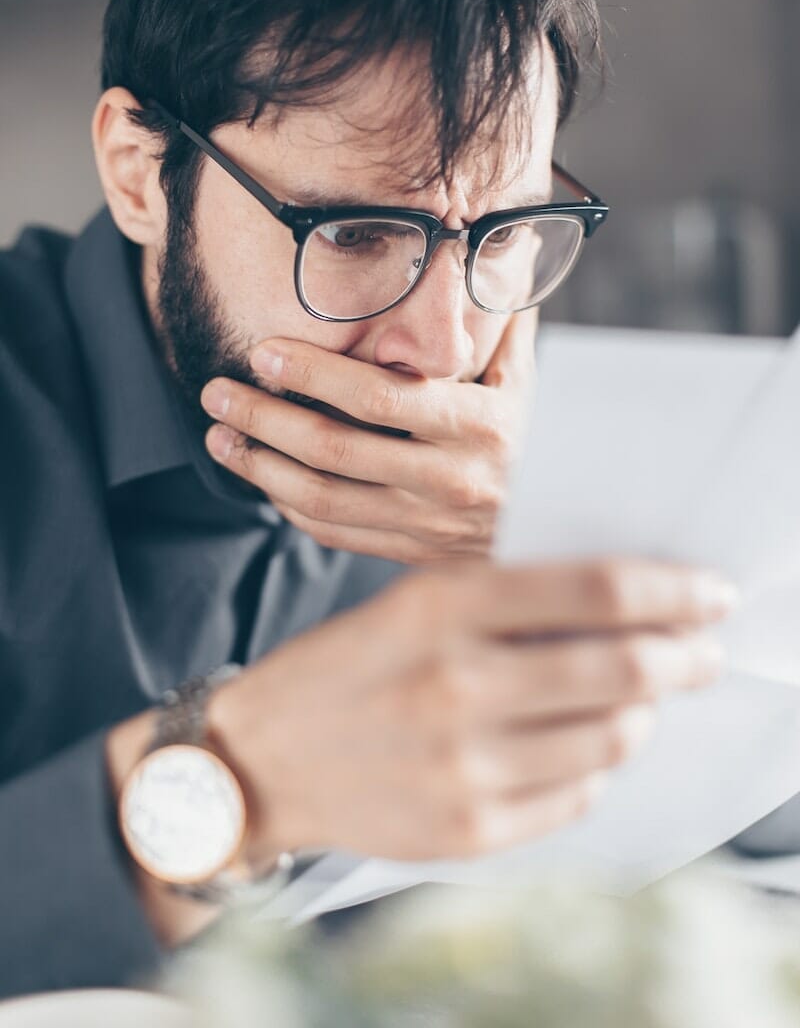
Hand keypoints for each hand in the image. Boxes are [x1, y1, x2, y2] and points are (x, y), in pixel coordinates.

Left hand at [200, 311, 535, 563]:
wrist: (563, 538)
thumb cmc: (537, 449)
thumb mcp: (528, 388)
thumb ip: (502, 331)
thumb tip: (505, 253)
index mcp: (476, 429)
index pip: (379, 398)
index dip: (314, 374)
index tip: (264, 352)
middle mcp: (446, 481)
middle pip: (334, 449)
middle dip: (264, 418)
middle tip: (216, 392)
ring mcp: (424, 525)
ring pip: (320, 498)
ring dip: (259, 465)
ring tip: (217, 436)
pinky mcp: (407, 555)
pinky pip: (332, 532)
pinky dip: (287, 505)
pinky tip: (259, 477)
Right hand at [208, 558, 734, 866]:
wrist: (261, 761)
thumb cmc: (343, 667)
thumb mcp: (411, 602)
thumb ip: (507, 596)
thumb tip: (620, 600)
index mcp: (441, 608)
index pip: (597, 592)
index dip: (672, 592)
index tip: (708, 593)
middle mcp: (457, 686)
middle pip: (623, 670)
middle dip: (683, 658)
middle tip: (699, 652)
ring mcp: (465, 766)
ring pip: (612, 739)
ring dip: (641, 714)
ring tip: (635, 700)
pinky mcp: (469, 830)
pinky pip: (577, 795)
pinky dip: (593, 766)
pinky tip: (575, 745)